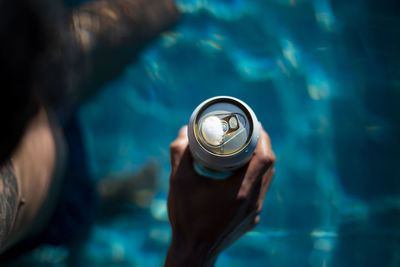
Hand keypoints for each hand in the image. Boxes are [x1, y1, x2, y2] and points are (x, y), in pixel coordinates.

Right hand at [164, 125, 275, 266]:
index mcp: (240, 191)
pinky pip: (260, 191)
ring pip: (266, 179)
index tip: (254, 124)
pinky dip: (256, 177)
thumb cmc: (186, 217)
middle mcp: (253, 201)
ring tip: (247, 149)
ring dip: (261, 161)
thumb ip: (180, 153)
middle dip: (262, 146)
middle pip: (269, 166)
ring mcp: (254, 212)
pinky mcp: (251, 219)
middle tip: (249, 132)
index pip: (265, 157)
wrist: (193, 251)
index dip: (263, 137)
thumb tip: (185, 131)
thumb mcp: (178, 181)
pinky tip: (242, 174)